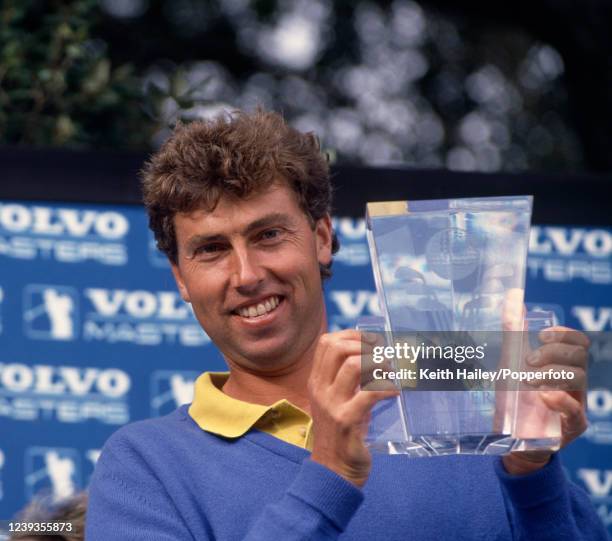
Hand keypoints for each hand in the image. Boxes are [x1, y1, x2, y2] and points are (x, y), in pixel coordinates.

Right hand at [308, 329, 398, 486]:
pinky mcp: (346, 421)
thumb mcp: (337, 400)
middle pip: (337, 347)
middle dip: (364, 345)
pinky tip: (395, 393)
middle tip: (383, 356)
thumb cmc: (341, 433)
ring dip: (377, 363)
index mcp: (316, 381)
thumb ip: (346, 379)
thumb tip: (372, 354)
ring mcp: (331, 404)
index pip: (327, 342)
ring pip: (352, 365)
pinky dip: (387, 387)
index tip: (372, 342)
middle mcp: (320, 389)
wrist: (333, 471)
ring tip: (391, 372)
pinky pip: (370, 393)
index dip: (352, 335)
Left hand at [502, 326, 588, 474]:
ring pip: (579, 377)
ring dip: (552, 372)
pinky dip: (560, 400)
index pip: (579, 341)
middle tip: (529, 360)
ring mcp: (575, 403)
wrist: (510, 435)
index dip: (564, 333)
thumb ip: (513, 330)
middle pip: (580, 355)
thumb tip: (514, 295)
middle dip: (553, 352)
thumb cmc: (514, 395)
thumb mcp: (509, 360)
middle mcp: (572, 382)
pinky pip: (576, 411)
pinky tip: (543, 396)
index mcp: (561, 364)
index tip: (542, 334)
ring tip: (528, 380)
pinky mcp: (571, 426)